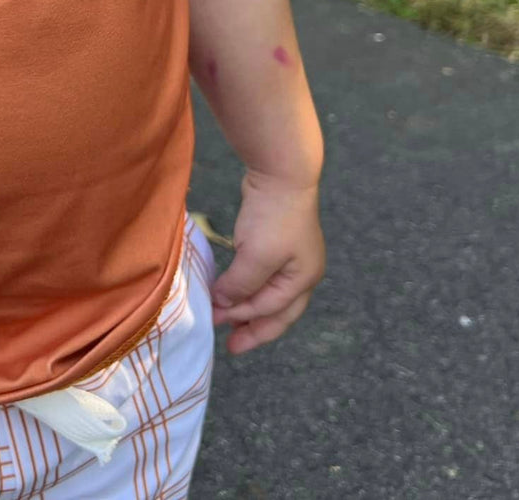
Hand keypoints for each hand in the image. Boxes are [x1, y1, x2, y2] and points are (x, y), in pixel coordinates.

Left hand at [210, 171, 325, 354]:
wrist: (281, 172)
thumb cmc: (274, 216)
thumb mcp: (257, 256)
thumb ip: (241, 285)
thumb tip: (224, 303)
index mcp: (304, 279)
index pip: (271, 310)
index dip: (242, 317)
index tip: (214, 319)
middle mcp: (302, 272)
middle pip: (278, 312)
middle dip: (255, 329)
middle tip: (232, 347)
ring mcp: (292, 257)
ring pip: (270, 295)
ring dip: (249, 309)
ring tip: (228, 322)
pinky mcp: (277, 242)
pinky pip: (262, 276)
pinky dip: (247, 288)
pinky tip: (233, 292)